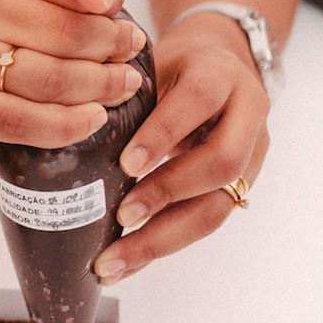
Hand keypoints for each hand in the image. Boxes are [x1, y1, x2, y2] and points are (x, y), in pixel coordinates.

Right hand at [0, 0, 147, 144]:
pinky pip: (15, 123)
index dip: (105, 3)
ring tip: (123, 84)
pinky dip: (63, 126)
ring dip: (98, 88)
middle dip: (109, 47)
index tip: (124, 16)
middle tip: (132, 50)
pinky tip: (93, 119)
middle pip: (60, 35)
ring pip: (45, 81)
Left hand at [94, 16, 269, 283]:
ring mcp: (251, 157)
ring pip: (218, 207)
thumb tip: (71, 128)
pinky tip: (129, 261)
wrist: (222, 63)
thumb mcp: (154, 61)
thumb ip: (128, 90)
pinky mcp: (241, 188)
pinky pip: (206, 222)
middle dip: (167, 195)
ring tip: (115, 261)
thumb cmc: (175, 64)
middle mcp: (247, 116)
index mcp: (220, 74)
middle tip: (121, 219)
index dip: (162, 134)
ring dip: (164, 238)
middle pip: (220, 164)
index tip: (125, 165)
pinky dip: (164, 244)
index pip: (197, 101)